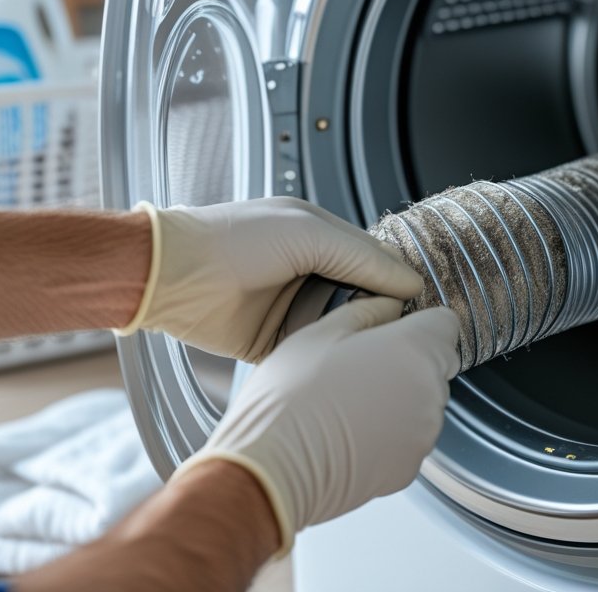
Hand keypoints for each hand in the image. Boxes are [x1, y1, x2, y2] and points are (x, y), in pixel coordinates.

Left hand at [116, 197, 423, 361]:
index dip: (397, 282)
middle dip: (380, 314)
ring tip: (379, 353)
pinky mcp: (272, 340)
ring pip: (339, 327)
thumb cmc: (233, 240)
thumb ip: (363, 257)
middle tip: (406, 335)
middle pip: (361, 297)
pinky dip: (325, 357)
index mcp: (319, 236)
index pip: (374, 261)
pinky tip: (342, 365)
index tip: (424, 305)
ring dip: (354, 338)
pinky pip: (311, 351)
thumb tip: (409, 282)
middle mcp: (308, 271)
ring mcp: (290, 307)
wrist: (173, 276)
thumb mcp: (310, 233)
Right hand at [172, 296, 459, 554]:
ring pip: (423, 403)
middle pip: (436, 365)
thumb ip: (367, 311)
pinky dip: (389, 433)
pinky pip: (408, 438)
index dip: (420, 323)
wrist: (274, 466)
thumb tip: (389, 307)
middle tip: (359, 366)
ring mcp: (422, 435)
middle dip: (408, 361)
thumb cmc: (291, 394)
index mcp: (414, 349)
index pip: (446, 324)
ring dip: (400, 398)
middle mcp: (430, 393)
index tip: (395, 329)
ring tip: (350, 402)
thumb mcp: (321, 331)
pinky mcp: (408, 469)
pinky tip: (350, 432)